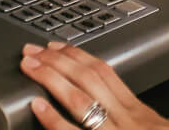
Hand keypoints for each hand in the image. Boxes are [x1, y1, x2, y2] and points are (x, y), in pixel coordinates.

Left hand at [19, 42, 168, 129]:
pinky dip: (54, 120)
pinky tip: (37, 107)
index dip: (78, 56)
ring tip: (30, 68)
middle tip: (33, 51)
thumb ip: (134, 119)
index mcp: (138, 113)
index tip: (58, 47)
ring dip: (51, 80)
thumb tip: (111, 108)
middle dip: (58, 61)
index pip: (105, 73)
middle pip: (90, 79)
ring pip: (81, 100)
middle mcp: (128, 120)